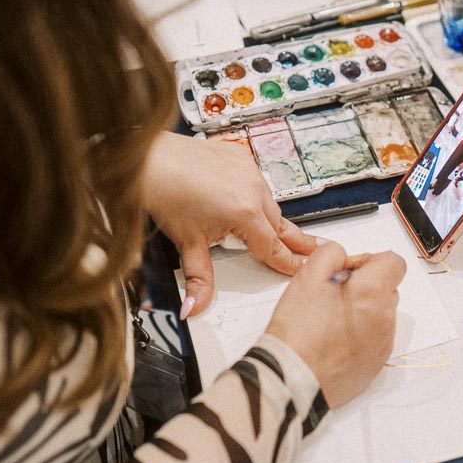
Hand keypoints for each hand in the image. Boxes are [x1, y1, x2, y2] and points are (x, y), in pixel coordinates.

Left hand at [141, 133, 316, 317]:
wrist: (147, 159)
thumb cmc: (165, 193)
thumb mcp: (187, 243)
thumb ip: (199, 279)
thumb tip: (195, 306)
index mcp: (245, 213)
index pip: (274, 247)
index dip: (290, 262)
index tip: (304, 268)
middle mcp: (253, 188)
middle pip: (280, 223)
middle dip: (295, 240)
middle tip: (315, 248)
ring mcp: (248, 169)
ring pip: (269, 201)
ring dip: (271, 217)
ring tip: (280, 230)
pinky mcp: (239, 156)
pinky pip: (256, 180)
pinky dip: (255, 194)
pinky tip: (246, 200)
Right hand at [266, 242, 403, 406]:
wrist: (292, 377)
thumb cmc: (298, 331)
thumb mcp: (307, 276)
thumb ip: (331, 254)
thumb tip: (343, 256)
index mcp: (372, 291)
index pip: (394, 262)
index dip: (370, 261)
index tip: (349, 270)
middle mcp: (385, 317)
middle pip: (387, 289)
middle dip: (365, 287)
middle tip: (333, 296)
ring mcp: (383, 343)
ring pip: (380, 315)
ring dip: (363, 311)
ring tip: (330, 321)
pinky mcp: (377, 363)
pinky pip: (375, 339)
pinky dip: (360, 335)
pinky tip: (334, 340)